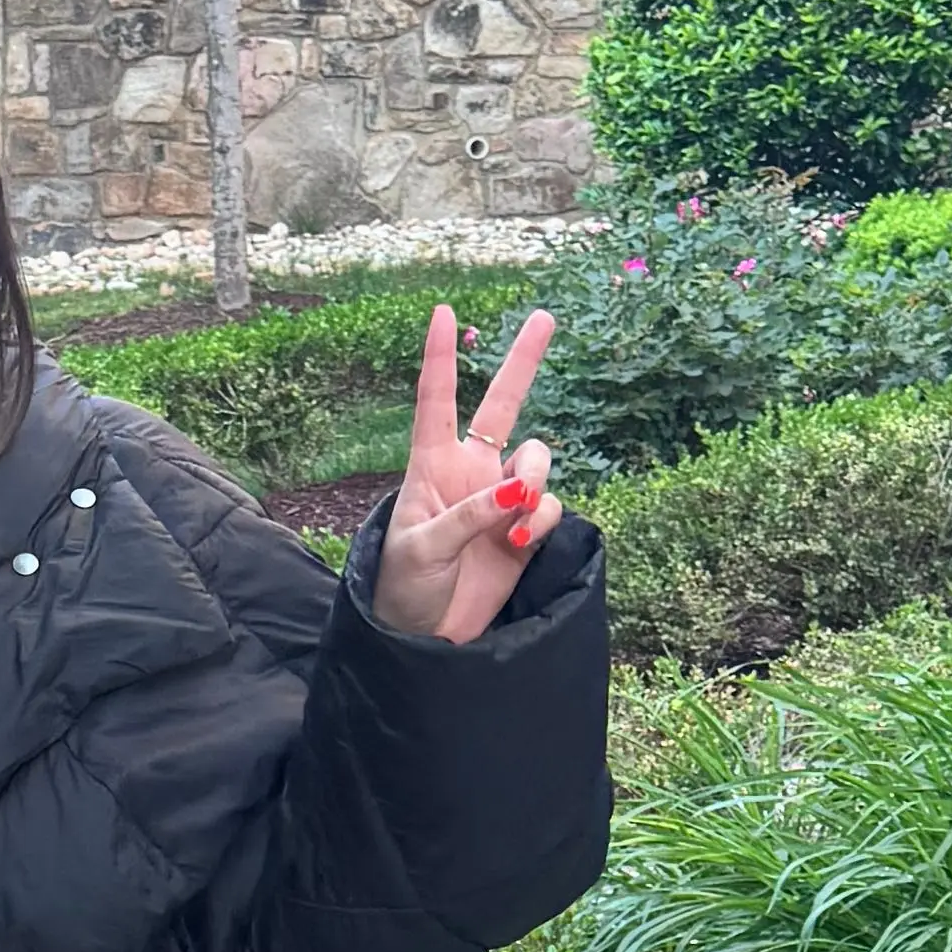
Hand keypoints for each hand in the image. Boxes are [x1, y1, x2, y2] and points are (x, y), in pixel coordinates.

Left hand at [370, 304, 565, 643]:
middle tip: (546, 316)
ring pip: (537, 459)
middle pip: (501, 406)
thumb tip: (517, 487)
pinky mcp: (523, 531)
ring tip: (515, 517)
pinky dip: (541, 520)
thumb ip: (470, 514)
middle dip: (524, 362)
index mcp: (431, 467)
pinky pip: (548, 506)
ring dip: (537, 477)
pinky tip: (519, 545)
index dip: (440, 358)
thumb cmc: (403, 590)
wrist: (426, 638)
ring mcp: (500, 500)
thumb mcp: (422, 549)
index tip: (443, 313)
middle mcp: (470, 473)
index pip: (437, 402)